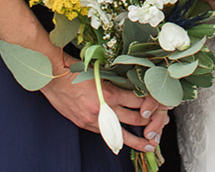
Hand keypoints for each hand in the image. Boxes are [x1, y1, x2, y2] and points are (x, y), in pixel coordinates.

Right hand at [41, 62, 167, 152]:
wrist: (53, 76)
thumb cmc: (75, 69)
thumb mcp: (101, 72)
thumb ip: (116, 82)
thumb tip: (133, 86)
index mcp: (110, 92)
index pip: (137, 101)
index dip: (151, 103)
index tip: (162, 104)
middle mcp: (104, 108)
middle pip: (133, 119)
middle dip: (149, 124)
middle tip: (162, 126)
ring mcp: (94, 119)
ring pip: (121, 133)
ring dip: (136, 140)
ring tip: (149, 145)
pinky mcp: (85, 124)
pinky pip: (105, 134)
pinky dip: (116, 138)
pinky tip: (124, 143)